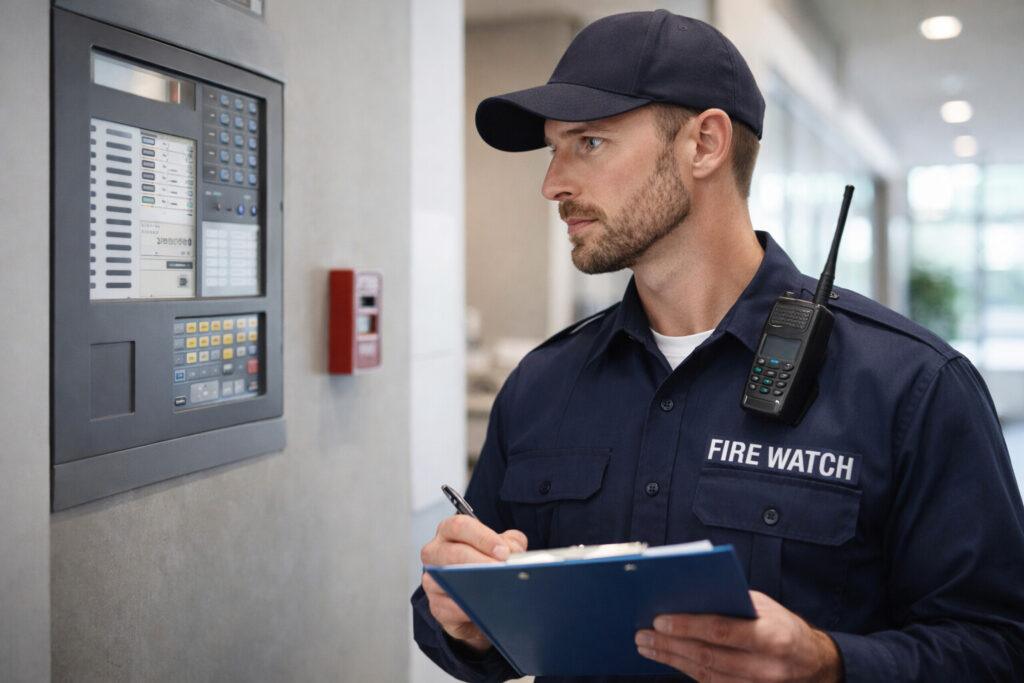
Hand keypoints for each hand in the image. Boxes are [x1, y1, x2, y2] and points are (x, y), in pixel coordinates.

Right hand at [420, 515, 527, 652]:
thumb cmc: (486, 563)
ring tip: (497, 590)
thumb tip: (515, 555)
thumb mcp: (501, 546)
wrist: (480, 596)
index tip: (504, 552)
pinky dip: (467, 610)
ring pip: (447, 581)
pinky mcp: (436, 606)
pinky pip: (448, 608)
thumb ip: (510, 544)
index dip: (483, 538)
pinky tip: (486, 609)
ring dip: (474, 587)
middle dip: (480, 563)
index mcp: (450, 531)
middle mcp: (435, 552)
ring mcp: (431, 580)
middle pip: (453, 553)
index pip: (460, 526)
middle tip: (501, 572)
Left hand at [635, 591, 841, 682]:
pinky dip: (687, 671)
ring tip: (647, 647)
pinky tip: (669, 660)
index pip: (721, 631)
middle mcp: (766, 667)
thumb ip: (733, 603)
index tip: (659, 620)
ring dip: (671, 660)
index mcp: (773, 636)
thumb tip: (689, 595)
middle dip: (670, 645)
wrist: (816, 665)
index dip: (687, 626)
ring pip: (705, 675)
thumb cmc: (785, 627)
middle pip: (707, 656)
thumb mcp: (766, 607)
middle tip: (642, 635)